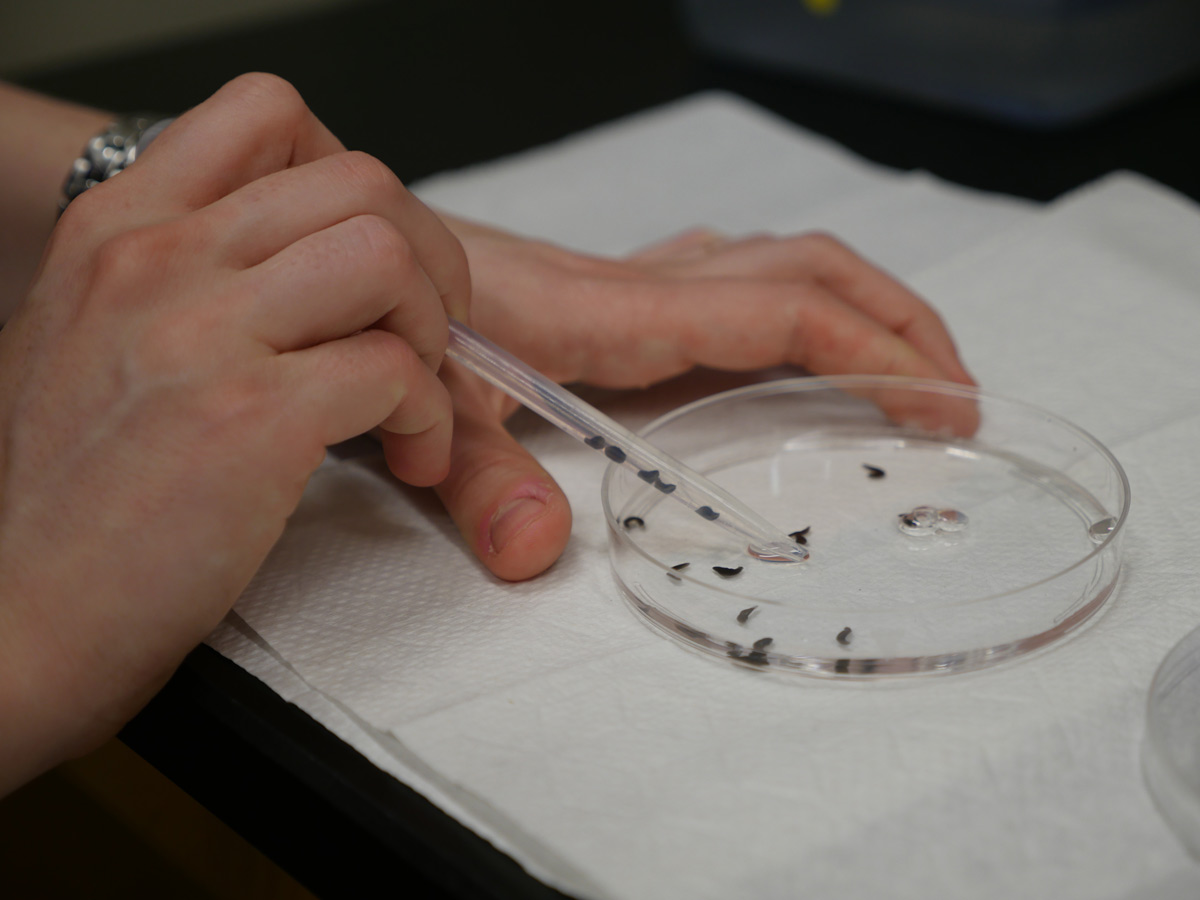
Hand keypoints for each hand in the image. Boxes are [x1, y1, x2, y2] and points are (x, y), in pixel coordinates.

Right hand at [0, 73, 468, 789]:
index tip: (368, 262)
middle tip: (427, 335)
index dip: (353, 182)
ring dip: (435, 328)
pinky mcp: (251, 417)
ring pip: (387, 255)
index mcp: (118, 229)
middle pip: (361, 182)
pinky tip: (412, 457)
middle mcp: (154, 259)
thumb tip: (304, 263)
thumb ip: (184, 280)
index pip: (268, 114)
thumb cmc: (69, 498)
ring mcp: (199, 332)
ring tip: (418, 398)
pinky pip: (400, 369)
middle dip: (428, 261)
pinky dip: (436, 417)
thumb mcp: (92, 340)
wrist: (20, 617)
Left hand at [406, 218, 975, 581]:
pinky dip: (794, 300)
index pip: (781, 311)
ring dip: (858, 301)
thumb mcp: (426, 414)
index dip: (875, 350)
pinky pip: (733, 277)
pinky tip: (797, 337)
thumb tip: (539, 554)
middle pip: (805, 267)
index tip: (940, 405)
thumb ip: (477, 482)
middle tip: (954, 390)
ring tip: (907, 364)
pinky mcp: (618, 296)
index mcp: (619, 315)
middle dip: (898, 319)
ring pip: (777, 262)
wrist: (354, 263)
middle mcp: (641, 289)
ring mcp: (634, 287)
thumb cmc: (388, 324)